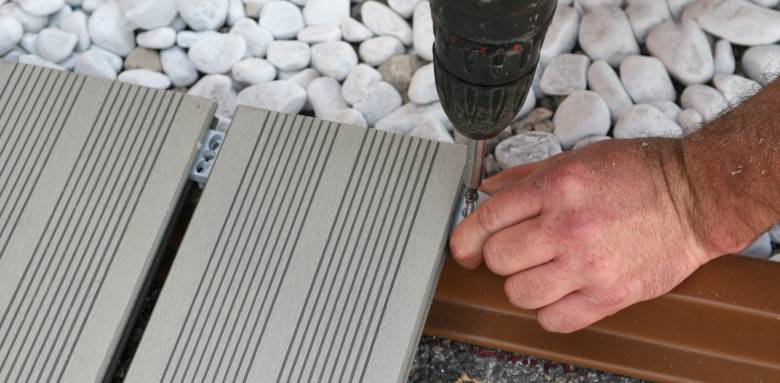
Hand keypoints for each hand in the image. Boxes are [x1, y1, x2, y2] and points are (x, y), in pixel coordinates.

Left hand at [449, 138, 719, 332]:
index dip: (466, 238)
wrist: (695, 195)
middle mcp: (567, 227)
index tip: (465, 249)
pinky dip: (549, 311)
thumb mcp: (576, 158)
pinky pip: (554, 320)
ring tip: (540, 272)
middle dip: (499, 258)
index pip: (486, 219)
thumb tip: (487, 190)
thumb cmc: (639, 173)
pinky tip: (559, 293)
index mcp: (555, 187)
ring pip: (519, 293)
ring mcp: (588, 264)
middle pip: (498, 260)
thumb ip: (526, 176)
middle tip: (515, 253)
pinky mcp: (610, 294)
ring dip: (522, 285)